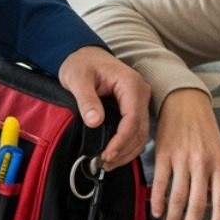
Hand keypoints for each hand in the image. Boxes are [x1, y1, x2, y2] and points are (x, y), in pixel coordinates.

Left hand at [56, 46, 150, 171]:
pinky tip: (113, 155)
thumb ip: (87, 100)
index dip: (121, 141)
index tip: (106, 155)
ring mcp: (139, 101)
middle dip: (124, 150)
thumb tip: (95, 122)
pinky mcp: (134, 108)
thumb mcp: (78, 79)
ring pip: (141, 134)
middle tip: (103, 164)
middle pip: (140, 130)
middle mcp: (140, 92)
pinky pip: (136, 131)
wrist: (84, 55)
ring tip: (106, 164)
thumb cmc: (81, 64)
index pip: (132, 119)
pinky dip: (126, 146)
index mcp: (130, 84)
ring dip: (126, 152)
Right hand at [153, 88, 219, 219]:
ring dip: (173, 218)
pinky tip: (156, 211)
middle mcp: (201, 163)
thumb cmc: (204, 128)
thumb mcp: (219, 150)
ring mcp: (181, 159)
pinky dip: (157, 200)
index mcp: (219, 163)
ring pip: (178, 197)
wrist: (185, 101)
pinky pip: (160, 183)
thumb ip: (216, 177)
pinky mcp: (164, 154)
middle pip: (197, 204)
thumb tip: (211, 205)